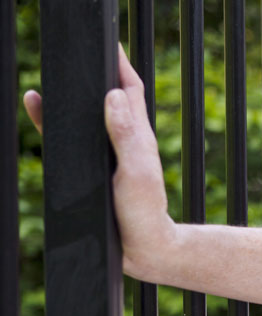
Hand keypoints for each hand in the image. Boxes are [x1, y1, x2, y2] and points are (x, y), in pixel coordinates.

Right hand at [23, 44, 174, 279]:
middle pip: (108, 95)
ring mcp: (107, 152)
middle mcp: (123, 138)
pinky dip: (52, 119)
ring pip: (87, 113)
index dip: (119, 63)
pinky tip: (36, 105)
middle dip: (95, 71)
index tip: (106, 40)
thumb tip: (113, 95)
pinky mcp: (91, 167)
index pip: (129, 88)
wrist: (142, 249)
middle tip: (77, 50)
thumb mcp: (136, 172)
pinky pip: (69, 137)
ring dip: (72, 93)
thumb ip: (126, 136)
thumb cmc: (144, 212)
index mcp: (138, 134)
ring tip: (53, 72)